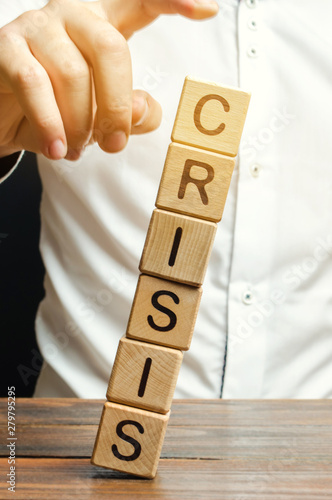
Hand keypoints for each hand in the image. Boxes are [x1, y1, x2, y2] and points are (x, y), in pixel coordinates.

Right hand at [0, 0, 217, 160]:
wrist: (5, 113)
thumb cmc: (61, 108)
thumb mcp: (103, 116)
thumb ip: (133, 114)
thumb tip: (142, 109)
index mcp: (105, 22)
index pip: (142, 0)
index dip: (174, 0)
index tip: (209, 10)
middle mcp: (73, 14)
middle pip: (111, 48)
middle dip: (117, 107)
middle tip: (115, 145)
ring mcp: (38, 27)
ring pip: (72, 73)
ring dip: (80, 124)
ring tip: (77, 149)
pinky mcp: (6, 47)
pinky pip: (34, 84)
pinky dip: (50, 123)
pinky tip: (57, 148)